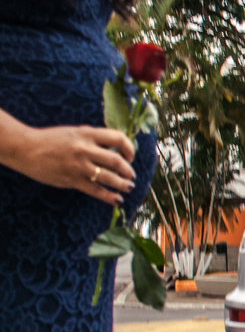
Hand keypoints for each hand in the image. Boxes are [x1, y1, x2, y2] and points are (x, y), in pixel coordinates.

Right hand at [0, 113, 135, 206]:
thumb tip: (116, 150)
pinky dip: (110, 197)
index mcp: (87, 134)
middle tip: (131, 176)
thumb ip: (94, 139)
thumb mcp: (75, 132)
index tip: (130, 156)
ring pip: (110, 178)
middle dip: (129, 171)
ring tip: (128, 187)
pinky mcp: (72, 180)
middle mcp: (85, 149)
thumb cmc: (52, 140)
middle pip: (117, 162)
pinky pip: (96, 191)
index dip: (129, 149)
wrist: (26, 148)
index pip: (118, 139)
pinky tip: (117, 200)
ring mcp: (79, 165)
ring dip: (123, 185)